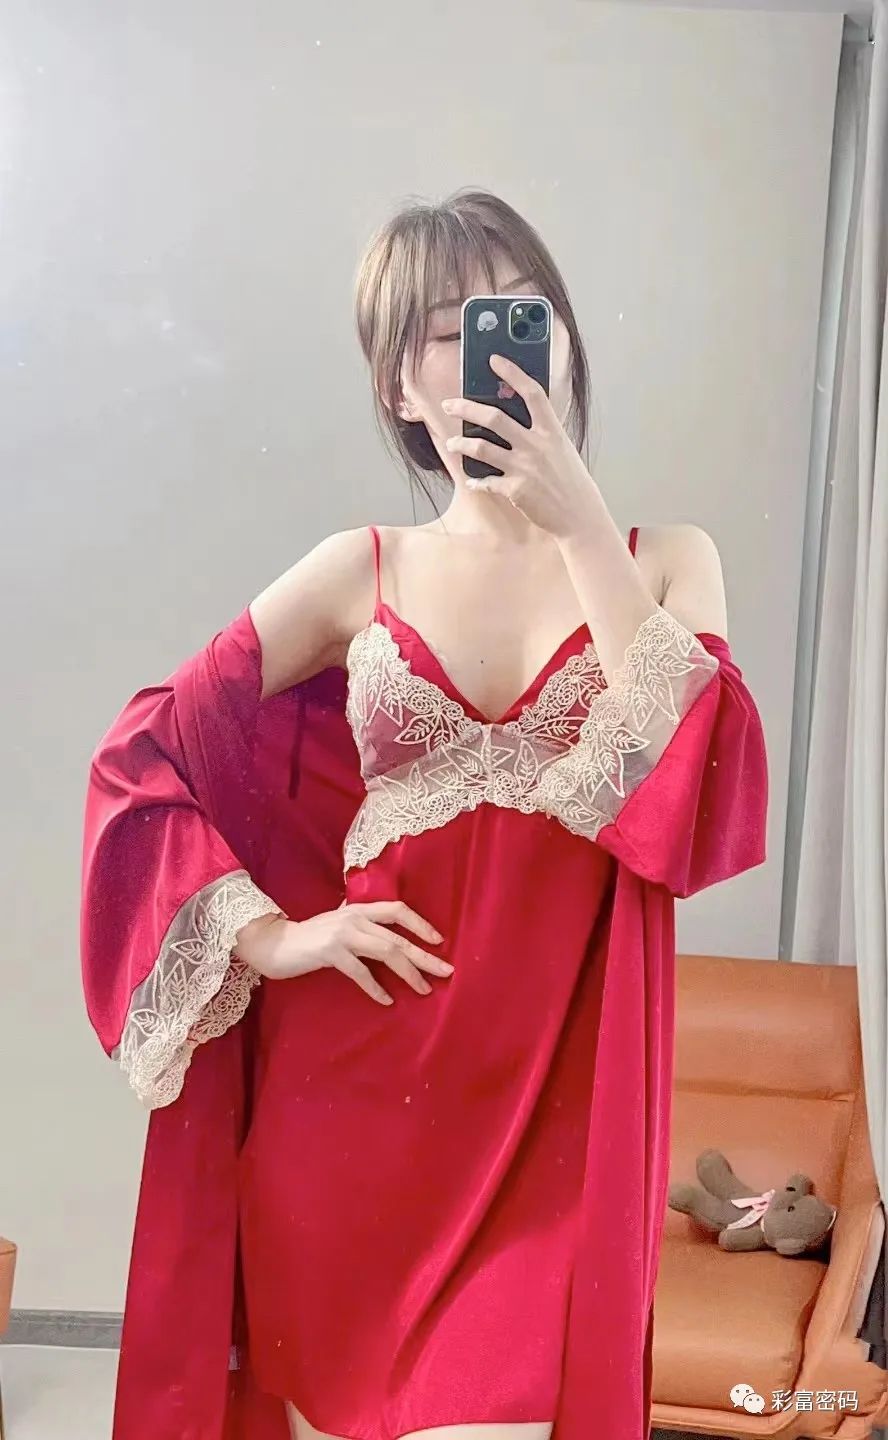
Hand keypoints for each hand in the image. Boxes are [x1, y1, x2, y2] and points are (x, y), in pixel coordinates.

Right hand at [234, 902, 452, 1004]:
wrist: (274, 944)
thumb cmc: (309, 938)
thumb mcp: (337, 924)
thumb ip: (359, 925)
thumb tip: (384, 933)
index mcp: (358, 909)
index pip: (397, 910)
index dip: (420, 924)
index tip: (439, 941)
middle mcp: (354, 918)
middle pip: (397, 937)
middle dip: (424, 956)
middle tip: (446, 971)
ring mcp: (342, 934)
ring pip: (385, 952)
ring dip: (408, 973)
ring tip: (423, 989)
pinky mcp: (330, 952)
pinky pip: (360, 971)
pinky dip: (375, 987)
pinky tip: (386, 1000)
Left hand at [441, 353, 598, 540]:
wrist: (579, 515)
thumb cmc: (572, 482)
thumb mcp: (562, 449)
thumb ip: (542, 433)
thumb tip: (519, 419)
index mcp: (551, 430)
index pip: (531, 393)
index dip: (513, 372)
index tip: (495, 360)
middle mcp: (535, 445)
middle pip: (494, 417)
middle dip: (465, 408)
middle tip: (449, 405)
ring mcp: (524, 467)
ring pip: (481, 448)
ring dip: (461, 444)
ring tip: (452, 444)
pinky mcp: (515, 489)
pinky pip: (486, 481)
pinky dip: (476, 480)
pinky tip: (472, 480)